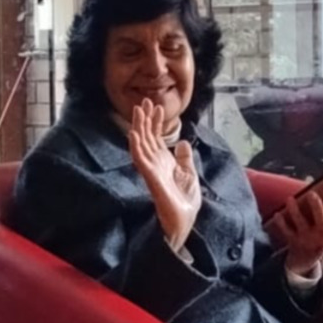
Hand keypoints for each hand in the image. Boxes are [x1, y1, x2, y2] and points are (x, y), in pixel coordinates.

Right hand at [128, 98, 201, 250]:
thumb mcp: (189, 173)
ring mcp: (151, 170)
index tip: (156, 106)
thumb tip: (182, 142)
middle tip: (143, 101)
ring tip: (138, 111)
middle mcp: (155, 163)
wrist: (185, 220)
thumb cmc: (184, 202)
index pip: (156, 137)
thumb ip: (184, 158)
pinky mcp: (151, 178)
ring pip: (141, 144)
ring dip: (138, 127)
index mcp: (164, 161)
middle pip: (146, 137)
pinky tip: (133, 134)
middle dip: (144, 119)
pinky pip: (140, 160)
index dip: (155, 122)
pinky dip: (136, 146)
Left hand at [273, 187, 322, 277]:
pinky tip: (278, 214)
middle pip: (321, 222)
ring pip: (301, 225)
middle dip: (317, 208)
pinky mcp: (294, 242)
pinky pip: (287, 232)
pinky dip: (281, 223)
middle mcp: (322, 236)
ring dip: (295, 212)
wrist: (306, 261)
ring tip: (290, 199)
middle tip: (312, 193)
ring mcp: (307, 240)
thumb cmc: (321, 238)